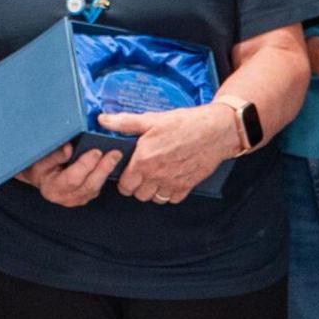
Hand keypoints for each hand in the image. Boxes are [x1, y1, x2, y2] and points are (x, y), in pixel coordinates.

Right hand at [16, 144, 116, 208]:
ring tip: (116, 155)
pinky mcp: (85, 197)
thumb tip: (68, 148)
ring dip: (106, 171)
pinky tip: (111, 162)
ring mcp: (77, 200)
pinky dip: (105, 175)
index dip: (85, 165)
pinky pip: (97, 187)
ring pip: (95, 188)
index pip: (72, 179)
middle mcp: (65, 198)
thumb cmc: (39, 167)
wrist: (39, 177)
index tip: (96, 151)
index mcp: (52, 189)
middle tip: (115, 153)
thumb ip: (54, 155)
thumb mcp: (40, 159)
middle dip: (103, 168)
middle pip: (89, 185)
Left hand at [101, 105, 232, 204]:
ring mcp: (172, 183)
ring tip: (155, 177)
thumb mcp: (152, 119)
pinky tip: (170, 179)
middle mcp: (156, 176)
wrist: (216, 130)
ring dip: (153, 191)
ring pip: (155, 199)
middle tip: (141, 174)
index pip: (124, 185)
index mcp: (144, 160)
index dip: (124, 179)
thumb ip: (125, 123)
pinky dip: (170, 193)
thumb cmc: (185, 123)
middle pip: (138, 195)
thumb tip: (103, 120)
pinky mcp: (187, 186)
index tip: (127, 172)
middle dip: (137, 186)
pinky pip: (173, 199)